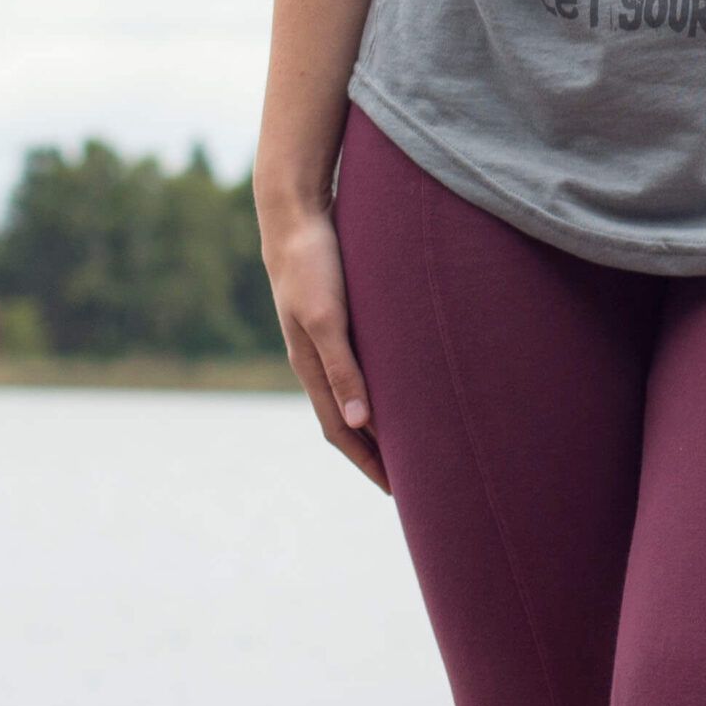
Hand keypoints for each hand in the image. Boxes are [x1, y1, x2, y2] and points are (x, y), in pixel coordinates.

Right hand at [260, 202, 391, 495]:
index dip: (368, 462)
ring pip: (352, 391)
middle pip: (346, 419)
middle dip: (374, 450)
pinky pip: (358, 361)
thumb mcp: (327, 317)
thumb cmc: (312, 263)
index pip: (341, 431)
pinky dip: (376, 383)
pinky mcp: (336, 313)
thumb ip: (342, 368)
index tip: (397, 491)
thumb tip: (362, 424)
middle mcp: (315, 358)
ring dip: (376, 418)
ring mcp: (324, 336)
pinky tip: (397, 378)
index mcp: (310, 366)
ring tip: (409, 435)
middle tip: (410, 476)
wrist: (295, 214)